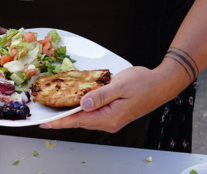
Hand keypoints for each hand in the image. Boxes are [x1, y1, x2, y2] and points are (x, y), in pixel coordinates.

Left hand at [40, 67, 170, 133]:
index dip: (60, 122)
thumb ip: (100, 95)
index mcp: (110, 117)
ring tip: (55, 107)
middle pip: (80, 121)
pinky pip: (94, 113)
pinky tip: (76, 101)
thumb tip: (82, 103)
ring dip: (72, 112)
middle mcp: (109, 122)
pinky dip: (83, 107)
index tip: (45, 123)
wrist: (161, 85)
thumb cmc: (144, 84)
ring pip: (86, 117)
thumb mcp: (120, 85)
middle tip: (45, 112)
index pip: (79, 121)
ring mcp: (112, 120)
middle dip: (62, 117)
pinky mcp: (113, 114)